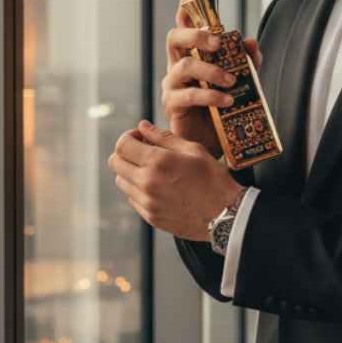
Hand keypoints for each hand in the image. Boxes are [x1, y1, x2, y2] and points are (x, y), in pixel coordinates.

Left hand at [107, 120, 243, 240]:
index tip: (141, 137)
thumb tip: (142, 126)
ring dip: (130, 171)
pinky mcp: (150, 216)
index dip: (129, 136)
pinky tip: (158, 185)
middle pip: (115, 162)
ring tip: (151, 169)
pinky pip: (132, 198)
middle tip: (143, 151)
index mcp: (158, 162)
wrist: (226, 214)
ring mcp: (147, 202)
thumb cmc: (213, 178)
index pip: (122, 145)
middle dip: (126, 152)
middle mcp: (148, 183)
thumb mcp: (193, 149)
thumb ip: (163, 136)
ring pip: (121, 181)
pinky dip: (138, 189)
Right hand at [163, 0, 261, 156]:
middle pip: (174, 38)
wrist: (214, 140)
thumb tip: (250, 41)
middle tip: (216, 41)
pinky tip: (228, 99)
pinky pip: (189, 94)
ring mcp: (173, 85)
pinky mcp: (173, 105)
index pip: (185, 23)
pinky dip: (210, 95)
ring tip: (232, 80)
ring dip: (210, 70)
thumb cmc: (223, 107)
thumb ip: (246, 61)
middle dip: (195, 35)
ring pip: (183, 67)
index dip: (188, 5)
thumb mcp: (242, 81)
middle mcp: (178, 66)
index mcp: (192, 54)